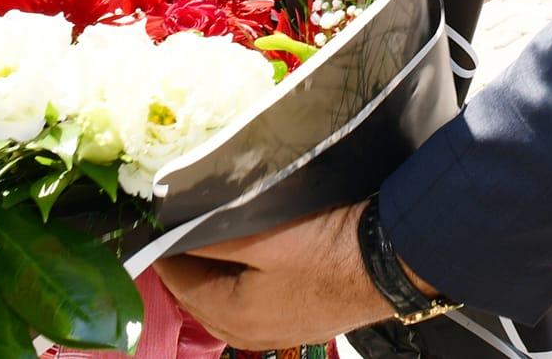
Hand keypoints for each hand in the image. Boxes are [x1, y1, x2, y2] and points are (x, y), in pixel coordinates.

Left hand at [159, 203, 392, 349]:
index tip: (158, 216)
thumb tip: (171, 232)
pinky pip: (253, 302)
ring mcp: (276, 332)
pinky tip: (253, 256)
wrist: (392, 263)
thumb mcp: (262, 234)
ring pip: (226, 300)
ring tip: (215, 233)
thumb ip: (211, 236)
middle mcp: (249, 335)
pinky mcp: (299, 322)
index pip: (177, 280)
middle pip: (199, 296)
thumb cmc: (325, 246)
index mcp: (232, 316)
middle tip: (183, 222)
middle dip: (188, 262)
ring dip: (216, 271)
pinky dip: (242, 280)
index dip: (164, 247)